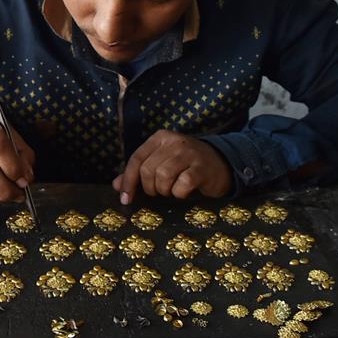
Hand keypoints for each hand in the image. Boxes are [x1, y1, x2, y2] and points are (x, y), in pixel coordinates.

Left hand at [112, 130, 231, 203]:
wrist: (221, 164)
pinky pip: (182, 185)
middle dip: (150, 187)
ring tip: (171, 190)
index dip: (128, 181)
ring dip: (165, 190)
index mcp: (160, 138)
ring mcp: (189, 153)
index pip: (136, 159)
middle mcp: (174, 142)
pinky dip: (179, 193)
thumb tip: (117, 185)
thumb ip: (138, 172)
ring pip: (163, 176)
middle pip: (148, 170)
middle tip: (159, 191)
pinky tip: (184, 191)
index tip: (126, 199)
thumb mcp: (161, 163)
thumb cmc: (186, 165)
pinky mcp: (202, 167)